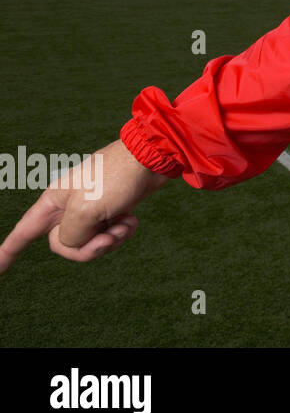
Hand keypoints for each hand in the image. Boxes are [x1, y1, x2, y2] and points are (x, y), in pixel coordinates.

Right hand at [0, 139, 171, 273]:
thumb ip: (70, 235)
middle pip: (63, 245)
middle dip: (87, 248)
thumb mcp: (86, 210)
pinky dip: (121, 233)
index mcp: (53, 203)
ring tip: (126, 224)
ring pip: (89, 243)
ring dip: (110, 240)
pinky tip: (132, 221)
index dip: (7, 253)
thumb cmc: (116, 178)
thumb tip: (75, 244)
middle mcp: (67, 207)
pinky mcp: (111, 211)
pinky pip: (108, 236)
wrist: (152, 159)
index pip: (23, 233)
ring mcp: (90, 210)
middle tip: (108, 237)